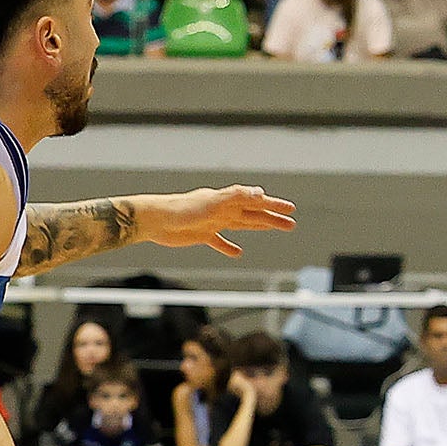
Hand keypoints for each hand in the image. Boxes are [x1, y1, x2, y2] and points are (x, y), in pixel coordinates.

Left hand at [136, 185, 298, 257]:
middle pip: (253, 214)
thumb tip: (260, 192)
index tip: (290, 209)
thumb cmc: (182, 209)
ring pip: (241, 224)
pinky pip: (219, 241)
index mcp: (228, 200)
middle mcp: (223, 209)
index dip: (273, 206)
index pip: (256, 202)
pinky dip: (229, 246)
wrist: (155, 220)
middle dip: (272, 218)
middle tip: (292, 223)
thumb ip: (236, 196)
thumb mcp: (213, 202)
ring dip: (258, 227)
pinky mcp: (201, 235)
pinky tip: (237, 253)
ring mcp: (213, 222)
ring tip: (274, 229)